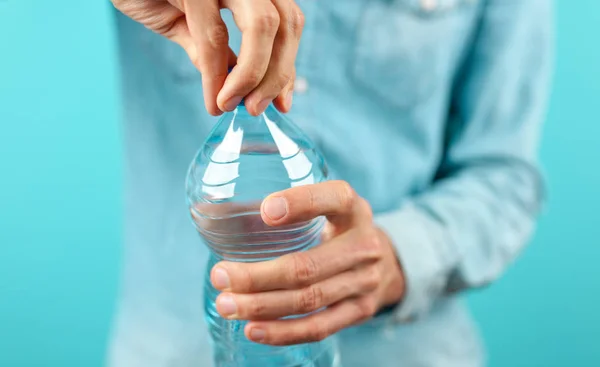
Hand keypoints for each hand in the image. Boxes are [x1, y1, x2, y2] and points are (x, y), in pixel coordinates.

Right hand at [111, 0, 302, 115]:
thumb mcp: (190, 25)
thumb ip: (217, 54)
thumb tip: (243, 94)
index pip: (288, 23)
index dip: (288, 65)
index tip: (283, 103)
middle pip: (284, 24)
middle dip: (276, 74)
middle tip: (256, 109)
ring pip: (262, 26)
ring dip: (252, 75)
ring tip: (232, 105)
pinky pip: (213, 35)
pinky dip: (216, 74)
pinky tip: (214, 98)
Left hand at [210, 181, 405, 345]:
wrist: (386, 260)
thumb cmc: (338, 228)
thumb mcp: (327, 206)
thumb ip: (289, 206)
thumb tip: (214, 214)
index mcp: (352, 208)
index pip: (332, 199)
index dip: (299, 204)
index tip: (263, 212)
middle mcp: (364, 244)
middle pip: (307, 266)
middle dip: (257, 276)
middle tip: (220, 276)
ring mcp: (365, 281)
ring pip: (309, 299)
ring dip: (262, 306)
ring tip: (226, 305)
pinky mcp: (360, 311)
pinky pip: (319, 327)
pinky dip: (284, 332)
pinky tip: (253, 329)